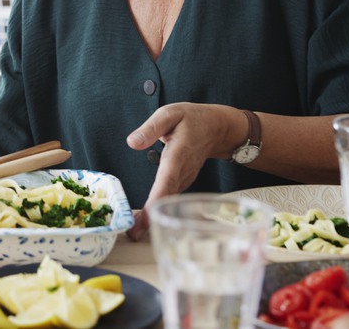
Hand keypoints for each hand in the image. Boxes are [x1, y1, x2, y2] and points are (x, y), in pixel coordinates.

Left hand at [124, 103, 245, 239]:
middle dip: (151, 216)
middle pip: (167, 197)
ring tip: (134, 233)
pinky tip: (143, 222)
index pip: (168, 178)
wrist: (217, 128)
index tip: (148, 213)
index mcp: (178, 154)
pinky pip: (169, 198)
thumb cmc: (191, 119)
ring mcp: (184, 179)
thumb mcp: (170, 113)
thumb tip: (132, 142)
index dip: (158, 196)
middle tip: (133, 234)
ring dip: (153, 217)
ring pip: (168, 201)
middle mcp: (182, 171)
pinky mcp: (182, 182)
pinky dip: (158, 211)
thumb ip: (151, 127)